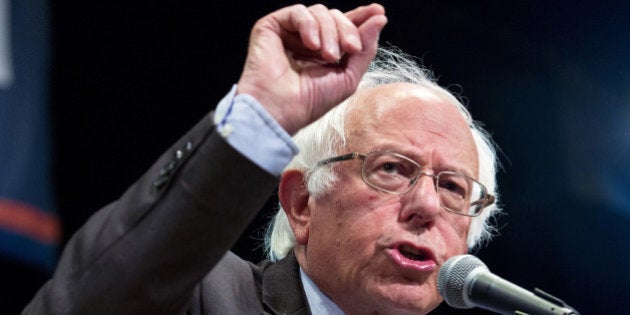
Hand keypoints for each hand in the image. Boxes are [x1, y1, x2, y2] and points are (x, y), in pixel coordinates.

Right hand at [237, 3, 386, 134]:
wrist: (281, 111)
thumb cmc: (310, 102)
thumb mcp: (348, 77)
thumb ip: (365, 48)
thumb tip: (379, 18)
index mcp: (322, 51)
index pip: (343, 26)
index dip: (360, 18)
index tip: (378, 13)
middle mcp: (305, 40)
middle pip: (334, 16)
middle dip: (347, 30)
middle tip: (351, 49)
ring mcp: (288, 33)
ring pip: (319, 12)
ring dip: (330, 32)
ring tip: (328, 56)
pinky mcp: (271, 27)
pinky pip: (298, 12)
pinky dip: (310, 25)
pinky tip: (312, 45)